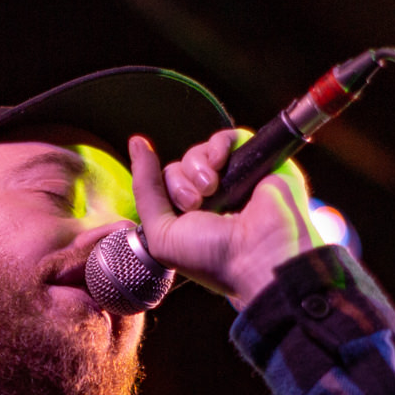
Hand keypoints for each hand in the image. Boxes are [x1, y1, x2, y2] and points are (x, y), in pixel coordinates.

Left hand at [127, 130, 323, 308]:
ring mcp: (236, 180)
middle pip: (181, 167)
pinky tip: (220, 162)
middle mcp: (214, 200)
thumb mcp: (162, 233)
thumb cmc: (211, 256)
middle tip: (197, 203)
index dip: (168, 189)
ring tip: (211, 187)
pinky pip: (228, 138)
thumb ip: (145, 190)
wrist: (258, 255)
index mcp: (193, 219)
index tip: (185, 209)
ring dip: (197, 165)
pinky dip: (218, 145)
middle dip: (180, 181)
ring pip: (201, 153)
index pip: (167, 185)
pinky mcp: (258, 162)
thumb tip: (136, 143)